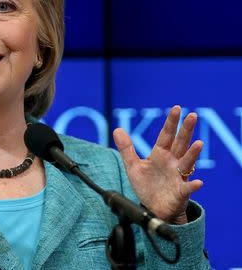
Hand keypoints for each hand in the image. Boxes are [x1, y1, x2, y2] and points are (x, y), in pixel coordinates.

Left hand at [113, 105, 202, 223]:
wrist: (153, 208)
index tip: (177, 108)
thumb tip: (117, 129)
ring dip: (192, 154)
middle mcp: (172, 162)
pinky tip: (198, 182)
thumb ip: (126, 148)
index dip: (171, 122)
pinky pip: (187, 188)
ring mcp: (178, 177)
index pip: (166, 135)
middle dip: (186, 130)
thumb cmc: (147, 186)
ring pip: (187, 162)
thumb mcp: (133, 166)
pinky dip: (193, 186)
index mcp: (160, 154)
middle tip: (193, 115)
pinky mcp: (180, 192)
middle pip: (180, 143)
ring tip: (198, 143)